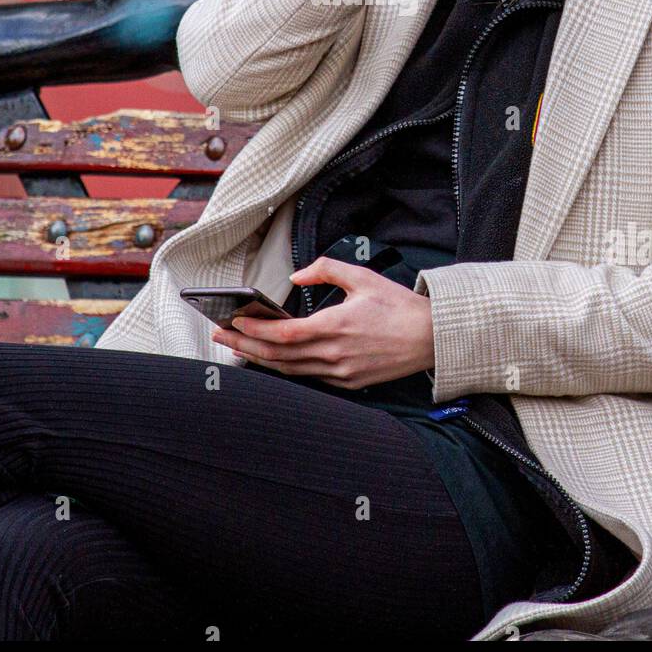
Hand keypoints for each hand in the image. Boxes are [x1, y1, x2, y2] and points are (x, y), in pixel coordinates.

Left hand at [210, 257, 434, 388]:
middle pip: (278, 356)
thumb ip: (325, 268)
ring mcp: (341, 373)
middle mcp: (334, 355)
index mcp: (336, 327)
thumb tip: (297, 274)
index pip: (283, 334)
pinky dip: (285, 368)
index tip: (232, 321)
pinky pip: (309, 376)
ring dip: (260, 359)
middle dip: (244, 345)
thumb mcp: (363, 276)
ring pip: (289, 370)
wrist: (431, 338)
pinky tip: (272, 359)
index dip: (253, 329)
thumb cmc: (399, 306)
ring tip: (236, 347)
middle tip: (219, 335)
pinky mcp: (349, 382)